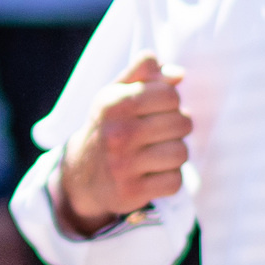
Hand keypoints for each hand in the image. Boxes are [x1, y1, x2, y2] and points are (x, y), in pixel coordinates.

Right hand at [57, 55, 188, 236]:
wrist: (82, 174)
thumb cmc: (108, 126)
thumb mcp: (115, 93)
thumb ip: (143, 73)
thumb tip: (178, 74)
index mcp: (114, 103)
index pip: (170, 95)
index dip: (170, 102)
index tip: (156, 110)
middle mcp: (117, 133)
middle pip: (182, 123)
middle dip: (177, 128)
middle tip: (160, 133)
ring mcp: (123, 165)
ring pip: (181, 153)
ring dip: (175, 154)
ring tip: (158, 153)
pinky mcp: (132, 192)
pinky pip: (175, 182)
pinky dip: (170, 178)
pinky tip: (154, 173)